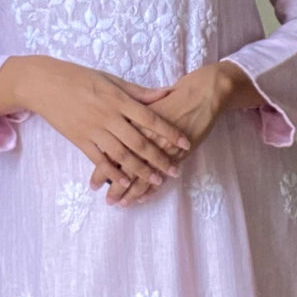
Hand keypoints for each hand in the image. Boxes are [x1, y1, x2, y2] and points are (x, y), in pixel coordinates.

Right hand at [15, 60, 191, 202]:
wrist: (45, 83)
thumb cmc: (81, 78)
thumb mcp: (112, 79)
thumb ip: (139, 92)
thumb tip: (166, 94)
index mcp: (119, 99)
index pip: (151, 118)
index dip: (169, 131)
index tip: (185, 143)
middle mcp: (109, 115)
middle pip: (139, 141)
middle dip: (159, 158)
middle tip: (175, 170)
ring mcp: (93, 129)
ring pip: (121, 154)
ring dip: (140, 169)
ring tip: (155, 180)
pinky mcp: (79, 139)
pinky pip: (98, 158)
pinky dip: (112, 171)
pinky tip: (124, 181)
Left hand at [88, 64, 230, 206]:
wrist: (202, 93)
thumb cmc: (173, 95)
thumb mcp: (144, 100)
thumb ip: (128, 118)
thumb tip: (113, 128)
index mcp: (130, 121)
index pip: (110, 151)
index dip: (101, 170)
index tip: (94, 184)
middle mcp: (142, 135)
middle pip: (123, 166)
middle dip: (114, 186)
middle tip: (107, 201)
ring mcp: (159, 146)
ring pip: (140, 174)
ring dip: (130, 192)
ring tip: (121, 203)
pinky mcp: (175, 153)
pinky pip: (159, 175)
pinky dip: (151, 188)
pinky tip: (143, 198)